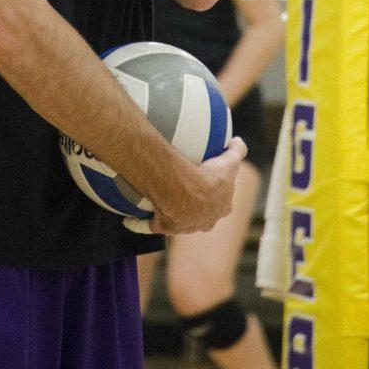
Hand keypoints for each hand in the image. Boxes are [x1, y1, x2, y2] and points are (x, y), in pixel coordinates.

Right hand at [123, 137, 246, 236]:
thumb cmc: (208, 177)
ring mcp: (183, 227)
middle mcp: (203, 222)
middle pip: (200, 216)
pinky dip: (139, 224)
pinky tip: (130, 221)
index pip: (220, 205)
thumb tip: (238, 141)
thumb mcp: (229, 162)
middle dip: (195, 209)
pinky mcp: (163, 227)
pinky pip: (149, 225)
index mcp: (219, 209)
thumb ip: (237, 151)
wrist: (185, 191)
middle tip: (184, 192)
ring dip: (170, 213)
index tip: (207, 186)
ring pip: (177, 221)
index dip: (215, 196)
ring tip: (160, 199)